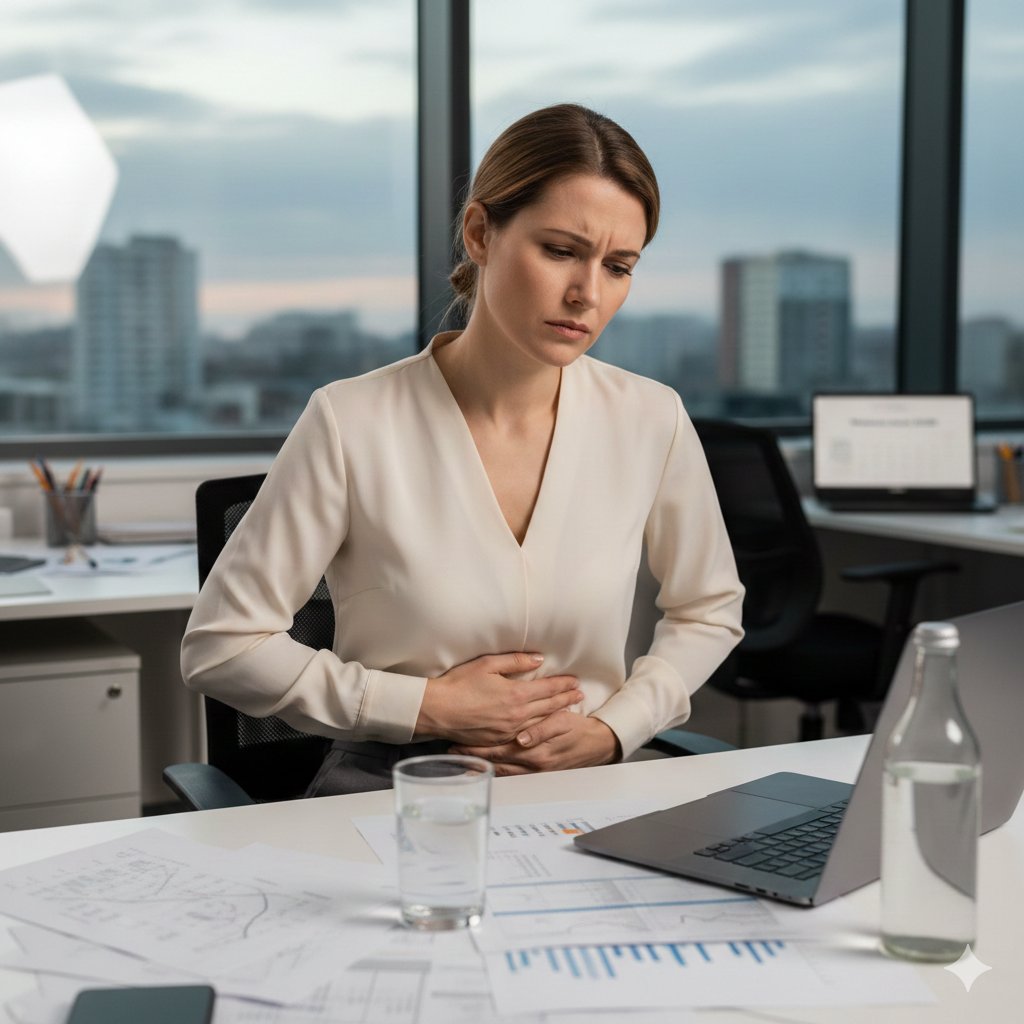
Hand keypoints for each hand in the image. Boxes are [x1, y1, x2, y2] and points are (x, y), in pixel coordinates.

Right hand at [415, 652, 582, 746]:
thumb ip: (515, 661)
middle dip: (566, 699)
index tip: (574, 681)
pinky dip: (540, 729)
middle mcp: (516, 715)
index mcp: (515, 695)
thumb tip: (538, 659)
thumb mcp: (487, 664)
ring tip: (570, 710)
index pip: (547, 688)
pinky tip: (544, 726)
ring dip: (557, 715)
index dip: (563, 684)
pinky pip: (526, 734)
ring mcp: (508, 730)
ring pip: (541, 723)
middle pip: (549, 707)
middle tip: (580, 695)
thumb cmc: (458, 684)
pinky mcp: (499, 740)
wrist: (437, 710)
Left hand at [449, 710, 620, 775]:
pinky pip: (512, 775)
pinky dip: (495, 773)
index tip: (459, 741)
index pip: (499, 748)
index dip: (478, 745)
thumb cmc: (578, 729)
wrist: (596, 745)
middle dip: (473, 756)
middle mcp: (532, 765)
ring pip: (501, 771)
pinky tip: (483, 771)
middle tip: (452, 751)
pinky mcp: (536, 774)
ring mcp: (534, 772)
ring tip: (460, 761)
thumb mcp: (563, 723)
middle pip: (496, 761)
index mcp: (535, 750)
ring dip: (481, 766)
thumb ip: (541, 729)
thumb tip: (522, 739)